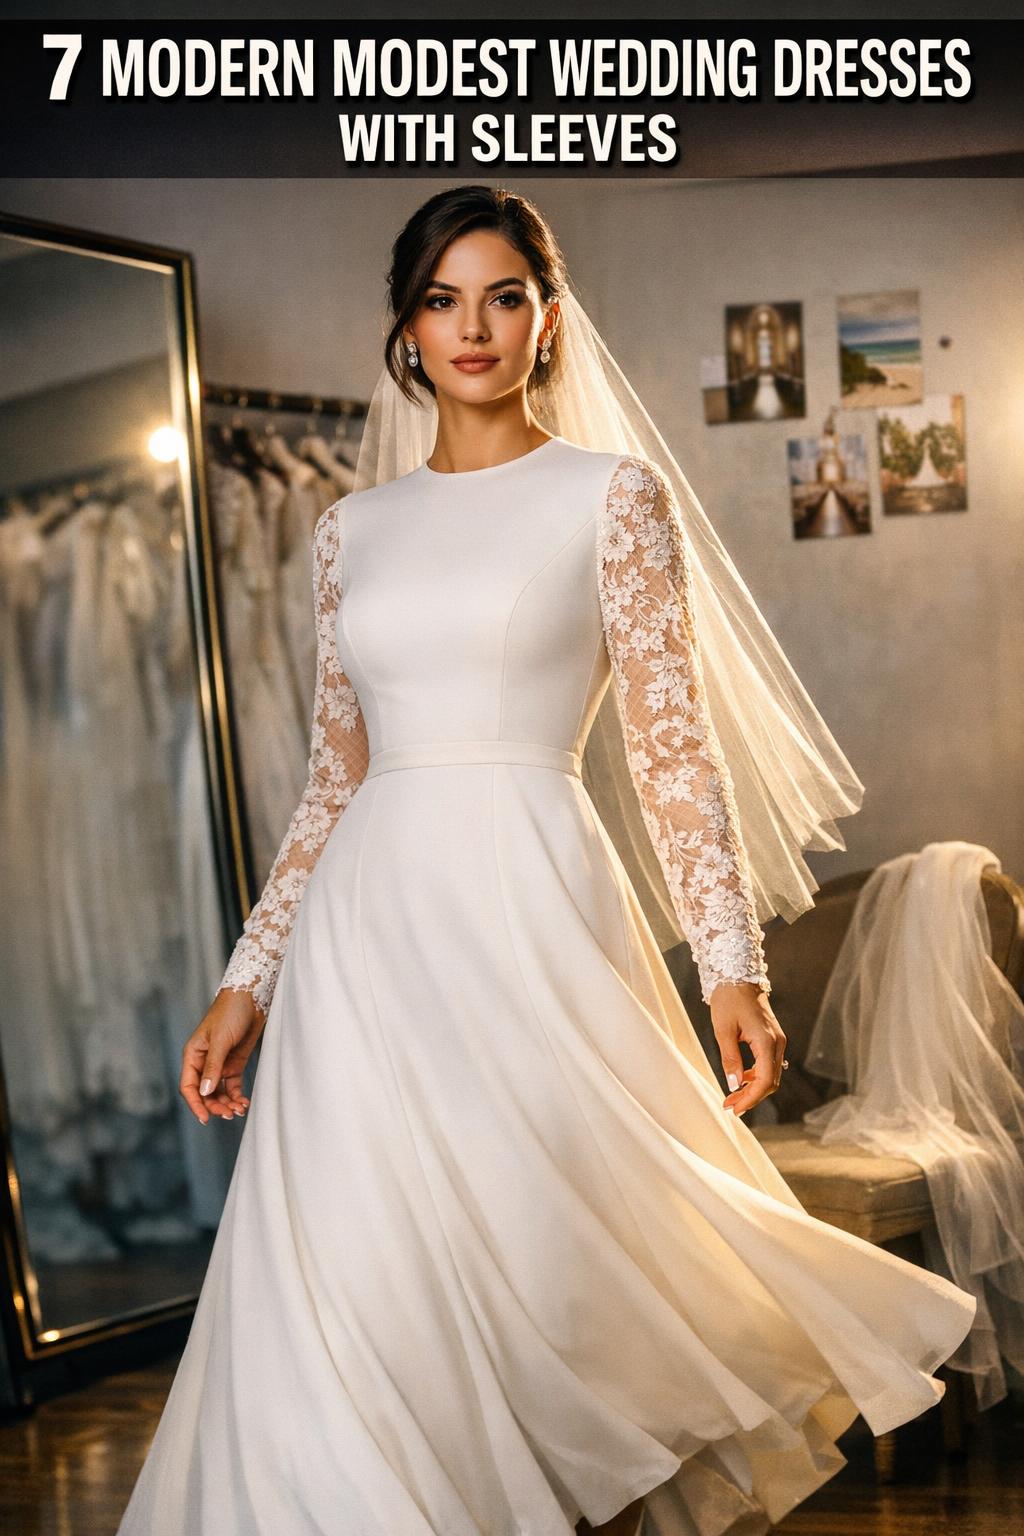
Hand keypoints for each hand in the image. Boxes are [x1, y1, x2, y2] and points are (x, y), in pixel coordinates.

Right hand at [180, 988, 265, 1123]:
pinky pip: (232, 1086)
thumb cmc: (230, 1012)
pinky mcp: (235, 1064)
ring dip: (227, 1103)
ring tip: (240, 1110)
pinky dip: (237, 1096)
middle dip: (215, 1106)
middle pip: (204, 1093)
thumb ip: (213, 1066)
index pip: (188, 1086)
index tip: (206, 1118)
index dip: (195, 1104)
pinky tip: (244, 1102)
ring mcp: (220, 1064)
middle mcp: (204, 1062)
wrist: (251, 998)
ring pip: (218, 1092)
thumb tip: (205, 1092)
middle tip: (230, 1114)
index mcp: (193, 1055)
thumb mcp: (221, 1040)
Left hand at [710, 981, 787, 1116]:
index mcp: (767, 1041)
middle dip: (751, 1097)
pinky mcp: (773, 1038)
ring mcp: (777, 1040)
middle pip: (771, 1081)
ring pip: (771, 1074)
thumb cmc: (728, 999)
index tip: (734, 1108)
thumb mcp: (723, 1030)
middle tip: (729, 1106)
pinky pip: (768, 1064)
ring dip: (753, 1088)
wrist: (738, 975)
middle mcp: (777, 1042)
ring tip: (732, 1097)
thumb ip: (730, 1059)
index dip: (750, 1098)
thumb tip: (733, 1085)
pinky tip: (740, 1079)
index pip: (765, 1080)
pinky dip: (756, 1076)